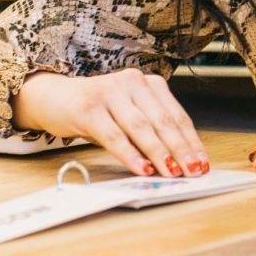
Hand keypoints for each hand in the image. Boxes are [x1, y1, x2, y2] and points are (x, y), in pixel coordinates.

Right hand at [13, 69, 208, 178]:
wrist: (54, 97)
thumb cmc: (98, 111)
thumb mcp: (129, 116)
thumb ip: (151, 132)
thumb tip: (177, 163)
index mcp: (149, 83)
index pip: (176, 115)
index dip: (191, 141)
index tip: (202, 162)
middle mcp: (132, 82)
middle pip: (163, 121)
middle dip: (180, 149)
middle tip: (192, 171)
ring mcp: (109, 92)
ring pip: (141, 128)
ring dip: (159, 153)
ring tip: (172, 173)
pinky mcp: (88, 107)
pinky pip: (114, 136)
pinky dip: (130, 155)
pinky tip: (143, 169)